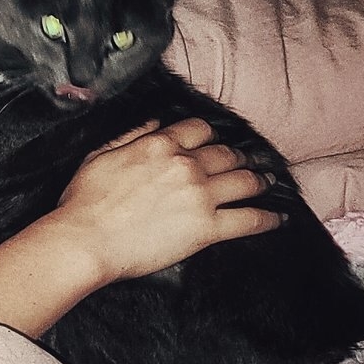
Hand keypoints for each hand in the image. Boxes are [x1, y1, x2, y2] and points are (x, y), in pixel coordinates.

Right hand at [43, 118, 280, 285]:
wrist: (86, 240)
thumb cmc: (84, 202)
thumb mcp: (100, 156)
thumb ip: (131, 136)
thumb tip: (155, 122)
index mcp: (159, 145)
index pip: (199, 129)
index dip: (210, 134)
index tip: (215, 141)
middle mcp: (186, 165)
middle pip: (227, 154)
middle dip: (241, 156)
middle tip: (251, 162)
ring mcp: (201, 196)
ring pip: (245, 181)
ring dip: (261, 181)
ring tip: (269, 183)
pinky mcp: (208, 228)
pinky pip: (250, 219)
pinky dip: (269, 218)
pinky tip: (279, 217)